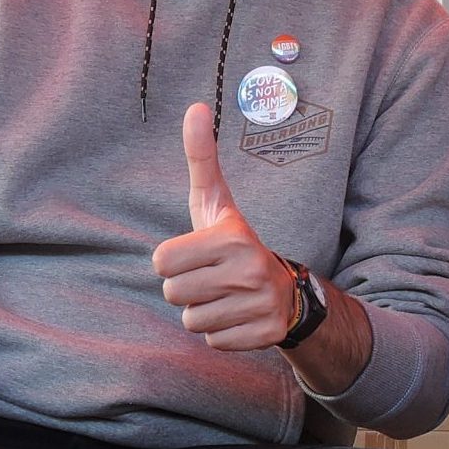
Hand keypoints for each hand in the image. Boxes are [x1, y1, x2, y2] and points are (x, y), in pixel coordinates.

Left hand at [151, 102, 296, 349]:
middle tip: (212, 277)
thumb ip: (202, 157)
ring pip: (191, 321)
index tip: (198, 255)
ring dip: (203, 312)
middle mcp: (249, 269)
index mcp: (232, 236)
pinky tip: (239, 315)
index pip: (161, 262)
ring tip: (225, 296)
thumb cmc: (234, 243)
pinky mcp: (264, 335)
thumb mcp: (217, 202)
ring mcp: (259, 304)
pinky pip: (213, 342)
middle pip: (172, 293)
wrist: (287, 291)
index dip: (173, 261)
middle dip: (186, 288)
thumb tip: (195, 106)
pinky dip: (222, 333)